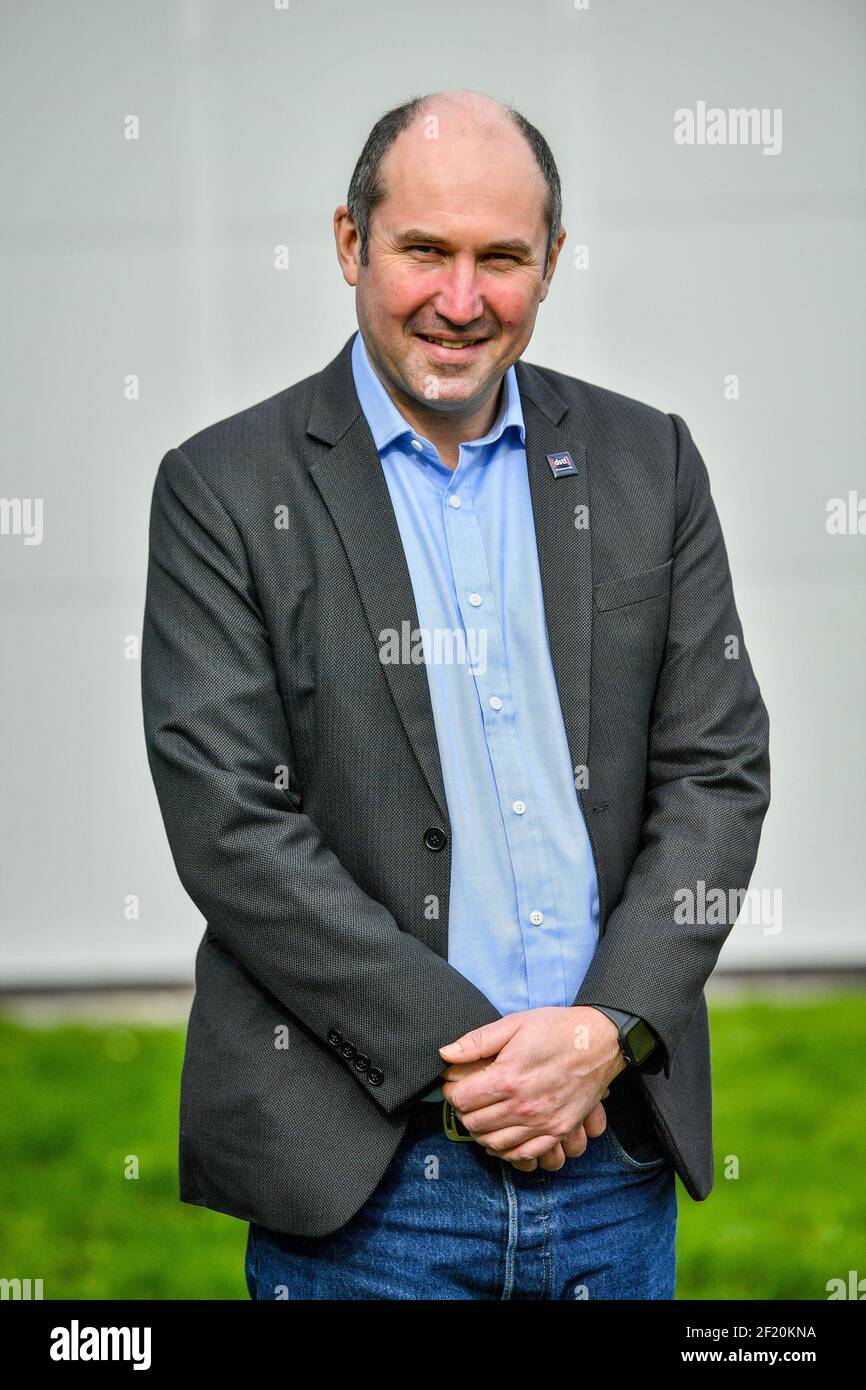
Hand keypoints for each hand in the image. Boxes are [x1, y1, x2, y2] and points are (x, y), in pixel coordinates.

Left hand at [439, 1006, 625, 1166]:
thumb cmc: (556, 1029)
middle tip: (466, 1100)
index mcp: (508, 1078)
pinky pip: (523, 1154)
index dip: (451, 1092)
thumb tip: (445, 1054)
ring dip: (481, 1133)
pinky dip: (506, 1150)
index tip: (453, 1085)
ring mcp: (542, 1123)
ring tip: (481, 1117)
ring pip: (494, 1143)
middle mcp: (523, 1106)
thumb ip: (477, 1041)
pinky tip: (501, 1137)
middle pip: (474, 1124)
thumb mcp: (514, 1024)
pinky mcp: (557, 1132)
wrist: (600, 1041)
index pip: (461, 1100)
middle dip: (463, 1112)